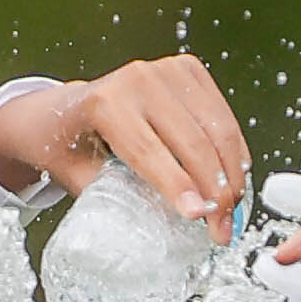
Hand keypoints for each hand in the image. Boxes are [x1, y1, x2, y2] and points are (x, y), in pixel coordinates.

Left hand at [0, 55, 251, 228]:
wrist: (65, 109)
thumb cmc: (71, 148)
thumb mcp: (80, 179)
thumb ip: (116, 199)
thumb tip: (164, 228)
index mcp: (103, 104)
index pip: (148, 151)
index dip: (177, 186)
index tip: (199, 216)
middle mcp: (137, 79)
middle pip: (191, 141)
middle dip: (214, 191)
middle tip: (222, 231)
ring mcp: (167, 70)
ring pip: (217, 128)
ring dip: (232, 175)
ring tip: (232, 213)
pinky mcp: (188, 70)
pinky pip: (223, 117)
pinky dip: (235, 152)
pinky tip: (234, 181)